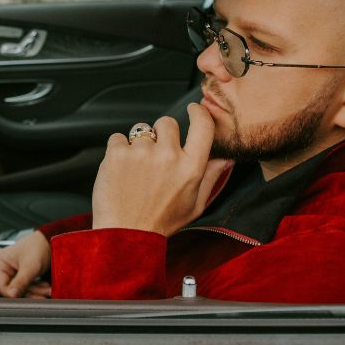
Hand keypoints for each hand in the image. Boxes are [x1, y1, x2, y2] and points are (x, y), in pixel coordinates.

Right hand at [0, 230, 51, 297]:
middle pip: (12, 289)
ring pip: (21, 290)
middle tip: (42, 295)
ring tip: (47, 290)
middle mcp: (3, 268)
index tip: (22, 298)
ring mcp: (12, 272)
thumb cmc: (38, 246)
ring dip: (35, 291)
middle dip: (29, 292)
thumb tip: (12, 295)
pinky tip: (44, 287)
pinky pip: (26, 287)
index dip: (12, 294)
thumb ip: (21, 282)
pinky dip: (36, 288)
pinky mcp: (20, 276)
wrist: (50, 241)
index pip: (1, 286)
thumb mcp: (30, 266)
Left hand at [91, 103, 233, 236]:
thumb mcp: (195, 205)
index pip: (202, 125)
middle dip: (162, 135)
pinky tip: (122, 171)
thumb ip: (211, 177)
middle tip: (155, 158)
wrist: (124, 234)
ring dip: (138, 145)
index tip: (193, 109)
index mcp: (191, 167)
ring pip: (141, 131)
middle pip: (167, 122)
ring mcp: (141, 152)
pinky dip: (118, 150)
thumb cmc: (160, 222)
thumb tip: (226, 157)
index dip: (198, 112)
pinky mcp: (117, 153)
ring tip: (136, 171)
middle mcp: (168, 156)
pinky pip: (118, 137)